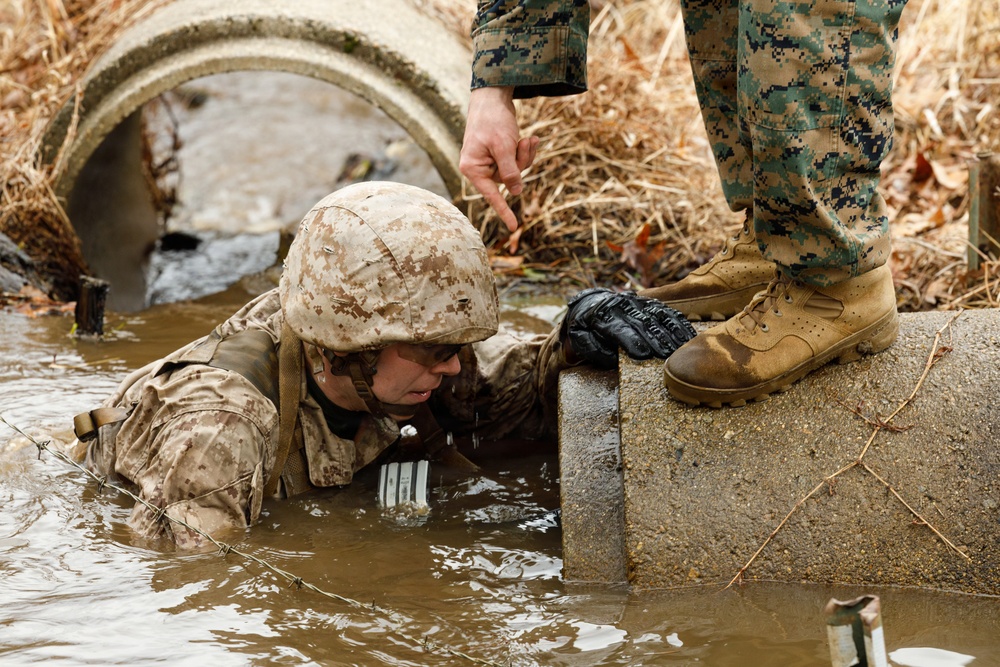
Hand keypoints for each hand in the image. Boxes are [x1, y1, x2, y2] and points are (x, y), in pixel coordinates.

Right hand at [460, 86, 538, 231]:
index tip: (514, 226)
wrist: (492, 98)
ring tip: (528, 138)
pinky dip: (525, 151)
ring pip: (516, 171)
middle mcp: (479, 168)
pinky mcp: (499, 156)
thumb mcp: (503, 146)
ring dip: (525, 155)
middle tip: (526, 142)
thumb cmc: (493, 120)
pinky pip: (517, 162)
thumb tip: (516, 193)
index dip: (503, 210)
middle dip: (522, 162)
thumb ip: (510, 171)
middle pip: (508, 180)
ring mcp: (489, 162)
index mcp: (473, 168)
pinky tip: (530, 138)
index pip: (491, 195)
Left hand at [562, 288, 696, 368]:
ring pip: (657, 316)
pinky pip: (666, 311)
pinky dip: (678, 323)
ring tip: (682, 348)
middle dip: (655, 339)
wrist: (590, 303)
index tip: (643, 355)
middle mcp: (621, 306)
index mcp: (601, 316)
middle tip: (668, 356)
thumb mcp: (580, 339)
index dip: (631, 341)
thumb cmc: (586, 329)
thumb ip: (594, 349)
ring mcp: (637, 302)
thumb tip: (613, 358)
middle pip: (641, 323)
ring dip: (671, 332)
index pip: (618, 329)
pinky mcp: (649, 302)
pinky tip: (689, 336)